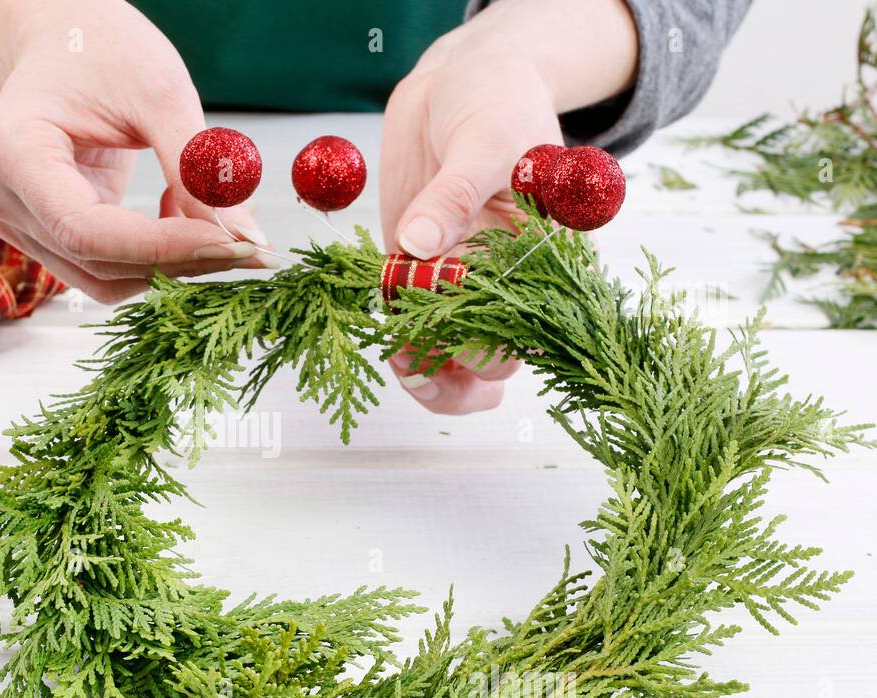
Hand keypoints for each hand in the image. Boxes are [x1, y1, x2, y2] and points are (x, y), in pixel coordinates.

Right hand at [0, 1, 270, 302]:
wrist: (62, 38)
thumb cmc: (101, 49)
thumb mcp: (159, 92)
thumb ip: (197, 168)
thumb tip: (246, 237)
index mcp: (12, 152)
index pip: (87, 232)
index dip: (163, 248)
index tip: (233, 244)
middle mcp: (1, 197)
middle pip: (97, 262)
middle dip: (180, 261)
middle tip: (251, 246)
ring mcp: (16, 222)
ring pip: (102, 279)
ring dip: (171, 266)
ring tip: (222, 227)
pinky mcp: (43, 235)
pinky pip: (103, 268)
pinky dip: (155, 258)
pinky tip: (186, 220)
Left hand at [379, 0, 636, 413]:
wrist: (459, 82)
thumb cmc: (497, 101)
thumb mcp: (484, 139)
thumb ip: (454, 193)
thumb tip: (418, 244)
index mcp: (550, 257)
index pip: (539, 325)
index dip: (503, 345)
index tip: (465, 346)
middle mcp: (511, 281)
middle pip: (498, 358)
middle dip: (461, 370)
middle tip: (420, 361)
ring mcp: (464, 284)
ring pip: (458, 360)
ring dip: (431, 375)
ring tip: (403, 366)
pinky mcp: (420, 277)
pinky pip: (416, 332)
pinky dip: (403, 349)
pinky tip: (387, 347)